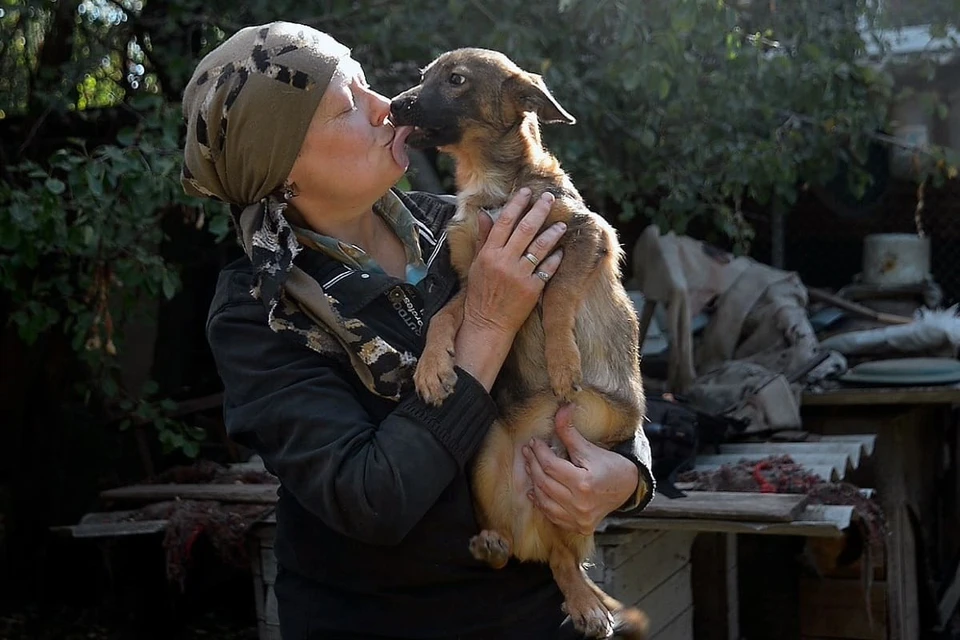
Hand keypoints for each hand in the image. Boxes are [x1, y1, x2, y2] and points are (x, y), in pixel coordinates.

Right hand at [462, 188, 563, 336]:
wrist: (487, 324)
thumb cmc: (480, 294)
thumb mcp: (477, 265)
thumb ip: (483, 239)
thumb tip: (484, 215)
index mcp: (489, 254)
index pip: (504, 222)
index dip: (516, 204)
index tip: (526, 192)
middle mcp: (504, 262)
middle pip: (525, 229)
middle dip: (539, 210)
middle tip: (550, 198)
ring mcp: (519, 275)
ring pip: (540, 247)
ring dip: (552, 233)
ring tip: (561, 224)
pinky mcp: (532, 289)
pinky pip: (547, 269)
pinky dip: (555, 259)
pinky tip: (561, 251)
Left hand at [523, 404, 638, 534]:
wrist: (628, 488)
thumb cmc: (610, 466)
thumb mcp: (590, 448)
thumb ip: (570, 432)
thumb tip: (562, 408)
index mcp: (584, 484)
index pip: (551, 466)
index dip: (539, 452)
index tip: (534, 442)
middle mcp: (580, 505)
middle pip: (545, 483)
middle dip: (534, 464)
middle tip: (527, 452)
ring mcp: (579, 518)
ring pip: (544, 500)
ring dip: (534, 483)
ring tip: (530, 467)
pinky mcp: (578, 526)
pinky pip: (552, 515)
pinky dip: (541, 502)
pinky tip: (534, 491)